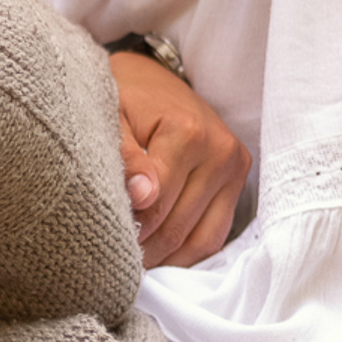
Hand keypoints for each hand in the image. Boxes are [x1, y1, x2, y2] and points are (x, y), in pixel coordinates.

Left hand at [108, 51, 251, 268]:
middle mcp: (220, 151)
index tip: (103, 242)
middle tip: (112, 261)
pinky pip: (215, 233)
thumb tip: (142, 197)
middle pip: (179, 226)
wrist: (150, 78)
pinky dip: (187, 252)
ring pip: (201, 238)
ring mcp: (234, 167)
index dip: (128, 231)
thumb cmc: (123, 97)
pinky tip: (159, 255)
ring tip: (133, 263)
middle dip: (144, 250)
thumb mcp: (110, 118)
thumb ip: (124, 157)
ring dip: (166, 258)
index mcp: (187, 133)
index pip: (157, 205)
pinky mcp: (238, 179)